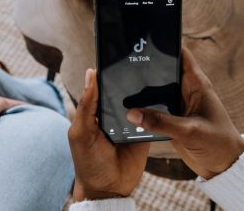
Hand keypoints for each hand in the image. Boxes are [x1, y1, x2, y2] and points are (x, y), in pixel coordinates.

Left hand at [0, 97, 24, 161]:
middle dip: (12, 110)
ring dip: (8, 119)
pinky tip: (8, 131)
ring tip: (19, 123)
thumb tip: (11, 103)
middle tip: (26, 114)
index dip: (16, 104)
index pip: (1, 101)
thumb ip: (0, 102)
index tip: (29, 108)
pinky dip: (4, 127)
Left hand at [69, 69, 149, 200]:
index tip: (117, 56)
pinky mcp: (144, 131)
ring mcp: (130, 122)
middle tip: (140, 61)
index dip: (107, 72)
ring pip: (138, 101)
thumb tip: (90, 74)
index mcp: (95, 112)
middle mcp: (113, 114)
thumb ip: (86, 106)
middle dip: (129, 79)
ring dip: (144, 93)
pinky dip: (155, 108)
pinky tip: (162, 97)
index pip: (102, 86)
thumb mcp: (81, 132)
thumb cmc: (88, 161)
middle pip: (122, 91)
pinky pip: (151, 116)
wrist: (109, 188)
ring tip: (154, 74)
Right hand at [126, 48, 243, 179]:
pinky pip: (154, 108)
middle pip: (164, 71)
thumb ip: (161, 122)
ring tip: (120, 86)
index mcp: (197, 84)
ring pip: (156, 90)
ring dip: (142, 90)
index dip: (165, 44)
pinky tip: (128, 109)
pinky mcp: (172, 118)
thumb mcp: (190, 131)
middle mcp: (186, 90)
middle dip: (146, 67)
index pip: (180, 54)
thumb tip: (132, 113)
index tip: (144, 38)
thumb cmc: (217, 143)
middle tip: (123, 64)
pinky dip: (144, 108)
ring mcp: (178, 104)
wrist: (223, 165)